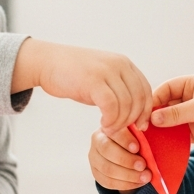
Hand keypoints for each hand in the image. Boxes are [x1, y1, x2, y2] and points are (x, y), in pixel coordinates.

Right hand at [13, 39, 151, 132]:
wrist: (48, 62)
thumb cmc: (75, 75)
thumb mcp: (103, 78)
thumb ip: (120, 90)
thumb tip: (135, 113)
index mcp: (125, 64)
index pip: (146, 90)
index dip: (146, 111)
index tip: (140, 126)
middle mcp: (119, 65)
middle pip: (139, 99)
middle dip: (133, 120)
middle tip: (121, 131)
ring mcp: (106, 71)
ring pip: (126, 104)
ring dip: (120, 122)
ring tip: (109, 129)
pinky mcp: (93, 80)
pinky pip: (111, 106)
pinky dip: (110, 119)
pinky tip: (103, 124)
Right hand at [89, 127, 149, 193]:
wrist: (125, 153)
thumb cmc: (134, 139)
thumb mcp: (138, 133)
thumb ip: (141, 133)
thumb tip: (150, 132)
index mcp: (108, 127)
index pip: (112, 131)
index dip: (124, 140)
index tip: (137, 148)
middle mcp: (97, 141)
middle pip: (107, 151)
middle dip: (127, 160)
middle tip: (143, 165)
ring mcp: (95, 159)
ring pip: (107, 169)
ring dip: (129, 175)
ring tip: (145, 177)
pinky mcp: (97, 174)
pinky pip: (109, 182)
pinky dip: (126, 184)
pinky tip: (139, 182)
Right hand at [149, 75, 193, 151]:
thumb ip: (176, 113)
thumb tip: (153, 118)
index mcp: (193, 84)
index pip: (167, 88)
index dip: (155, 99)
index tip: (144, 111)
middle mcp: (192, 98)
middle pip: (167, 106)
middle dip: (156, 116)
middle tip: (144, 127)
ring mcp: (193, 116)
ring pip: (171, 121)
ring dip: (162, 129)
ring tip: (149, 138)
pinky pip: (178, 135)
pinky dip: (170, 140)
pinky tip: (161, 145)